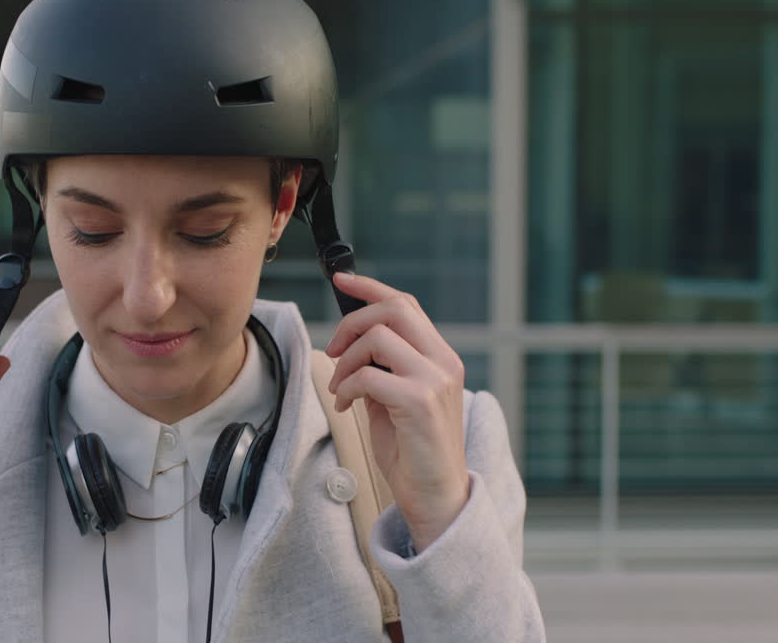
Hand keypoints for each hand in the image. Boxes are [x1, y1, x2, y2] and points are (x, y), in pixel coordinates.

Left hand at [324, 272, 469, 550]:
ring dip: (345, 360)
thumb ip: (382, 369)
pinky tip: (345, 406)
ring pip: (377, 338)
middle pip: (393, 310)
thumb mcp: (394, 400)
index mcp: (441, 357)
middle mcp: (444, 362)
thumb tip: (351, 343)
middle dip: (351, 322)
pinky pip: (368, 375)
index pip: (406, 305)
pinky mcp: (419, 402)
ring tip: (340, 388)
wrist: (436, 497)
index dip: (370, 287)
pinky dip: (347, 386)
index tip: (340, 279)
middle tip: (332, 350)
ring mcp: (435, 381)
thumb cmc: (413, 452)